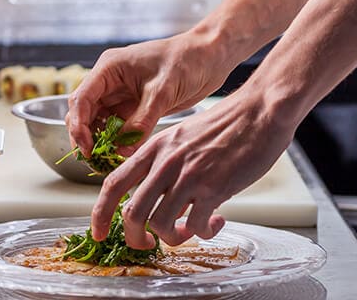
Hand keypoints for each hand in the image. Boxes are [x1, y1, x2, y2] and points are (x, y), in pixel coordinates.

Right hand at [67, 31, 233, 157]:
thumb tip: (123, 150)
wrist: (209, 57)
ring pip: (97, 122)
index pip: (81, 98)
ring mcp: (120, 95)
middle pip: (83, 112)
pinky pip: (116, 127)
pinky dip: (115, 142)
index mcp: (109, 68)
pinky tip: (120, 155)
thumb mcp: (162, 92)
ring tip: (106, 162)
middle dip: (84, 136)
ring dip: (99, 141)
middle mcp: (109, 81)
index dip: (78, 125)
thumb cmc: (186, 61)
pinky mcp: (132, 107)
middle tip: (94, 160)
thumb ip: (141, 121)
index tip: (86, 148)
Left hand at [92, 91, 293, 247]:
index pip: (113, 183)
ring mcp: (188, 175)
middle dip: (135, 238)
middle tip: (148, 245)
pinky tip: (216, 221)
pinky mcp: (214, 188)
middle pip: (132, 212)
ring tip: (190, 231)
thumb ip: (165, 165)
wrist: (258, 112)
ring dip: (174, 238)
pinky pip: (197, 225)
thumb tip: (157, 198)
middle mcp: (165, 162)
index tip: (98, 232)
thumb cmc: (224, 125)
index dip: (100, 212)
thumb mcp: (181, 138)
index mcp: (153, 149)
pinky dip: (204, 232)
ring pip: (162, 224)